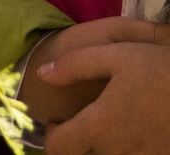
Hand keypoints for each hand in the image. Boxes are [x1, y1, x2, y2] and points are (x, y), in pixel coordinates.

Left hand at [39, 21, 169, 152]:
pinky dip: (130, 149)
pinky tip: (136, 129)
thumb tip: (42, 74)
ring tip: (112, 125)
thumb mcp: (116, 55)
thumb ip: (75, 66)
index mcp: (101, 126)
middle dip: (78, 143)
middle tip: (85, 123)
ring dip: (104, 147)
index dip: (50, 137)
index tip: (58, 121)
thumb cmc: (161, 69)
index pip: (58, 149)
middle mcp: (120, 151)